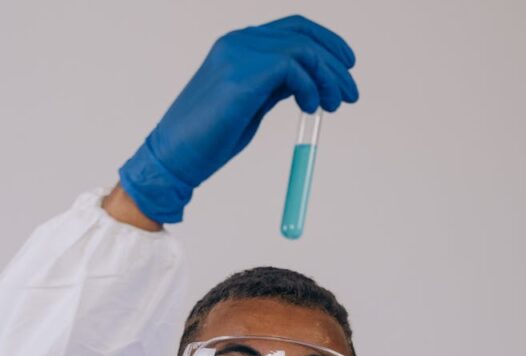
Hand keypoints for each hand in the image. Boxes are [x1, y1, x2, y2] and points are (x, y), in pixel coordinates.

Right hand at [119, 15, 358, 222]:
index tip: (347, 67)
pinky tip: (309, 108)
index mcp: (239, 45)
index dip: (327, 42)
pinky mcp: (241, 76)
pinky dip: (310, 88)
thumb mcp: (252, 104)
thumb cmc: (209, 137)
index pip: (294, 28)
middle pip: (304, 34)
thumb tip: (310, 85)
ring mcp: (238, 55)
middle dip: (336, 64)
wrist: (174, 157)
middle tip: (350, 95)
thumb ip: (276, 87)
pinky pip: (294, 68)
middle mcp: (239, 42)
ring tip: (333, 106)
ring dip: (328, 78)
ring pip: (304, 49)